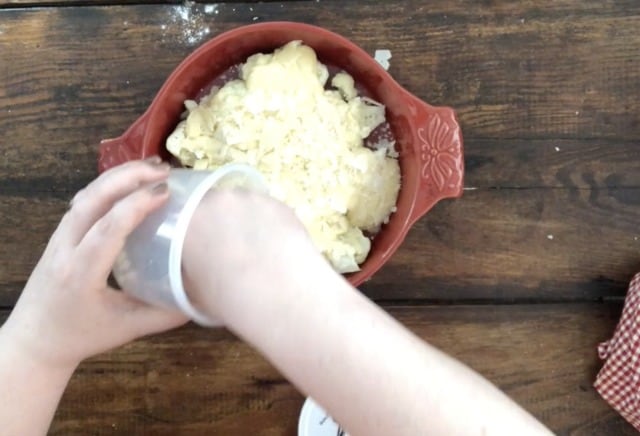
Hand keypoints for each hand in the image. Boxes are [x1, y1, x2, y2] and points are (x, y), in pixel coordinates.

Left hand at [1, 158, 187, 370]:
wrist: (34, 341)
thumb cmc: (81, 337)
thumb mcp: (128, 330)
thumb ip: (165, 314)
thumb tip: (203, 296)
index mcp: (80, 273)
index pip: (108, 227)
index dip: (137, 204)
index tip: (166, 191)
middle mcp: (65, 248)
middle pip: (92, 199)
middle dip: (128, 176)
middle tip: (164, 169)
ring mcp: (58, 238)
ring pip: (86, 195)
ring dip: (118, 176)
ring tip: (152, 168)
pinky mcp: (60, 234)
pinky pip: (83, 201)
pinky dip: (108, 185)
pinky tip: (129, 183)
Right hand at [182, 189, 320, 323]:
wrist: (282, 298)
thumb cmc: (231, 300)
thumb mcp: (193, 289)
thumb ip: (188, 267)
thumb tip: (194, 263)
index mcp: (188, 219)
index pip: (181, 217)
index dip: (191, 232)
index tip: (199, 247)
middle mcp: (218, 200)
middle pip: (213, 206)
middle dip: (219, 223)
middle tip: (229, 250)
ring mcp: (251, 198)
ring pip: (243, 206)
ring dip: (245, 222)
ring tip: (256, 251)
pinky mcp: (280, 204)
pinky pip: (268, 211)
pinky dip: (269, 225)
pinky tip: (275, 248)